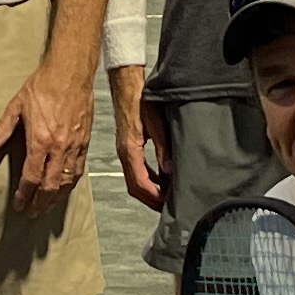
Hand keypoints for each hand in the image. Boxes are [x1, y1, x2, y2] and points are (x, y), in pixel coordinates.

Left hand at [0, 48, 96, 211]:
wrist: (71, 72)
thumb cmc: (43, 86)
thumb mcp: (16, 107)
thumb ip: (1, 131)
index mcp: (40, 140)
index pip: (31, 177)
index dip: (24, 195)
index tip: (19, 205)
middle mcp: (59, 147)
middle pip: (50, 185)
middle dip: (40, 203)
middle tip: (33, 214)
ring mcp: (75, 146)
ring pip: (66, 181)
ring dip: (56, 198)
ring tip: (47, 207)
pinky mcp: (85, 141)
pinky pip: (79, 170)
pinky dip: (71, 184)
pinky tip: (65, 189)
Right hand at [111, 64, 166, 207]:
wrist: (127, 87)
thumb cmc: (140, 101)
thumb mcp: (156, 124)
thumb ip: (164, 147)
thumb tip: (170, 170)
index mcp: (130, 150)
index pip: (139, 183)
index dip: (153, 197)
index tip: (166, 204)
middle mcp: (125, 153)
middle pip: (135, 187)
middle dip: (151, 199)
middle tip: (168, 207)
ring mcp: (125, 151)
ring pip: (135, 180)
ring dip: (149, 191)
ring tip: (166, 196)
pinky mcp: (128, 146)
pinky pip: (137, 169)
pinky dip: (148, 179)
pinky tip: (161, 178)